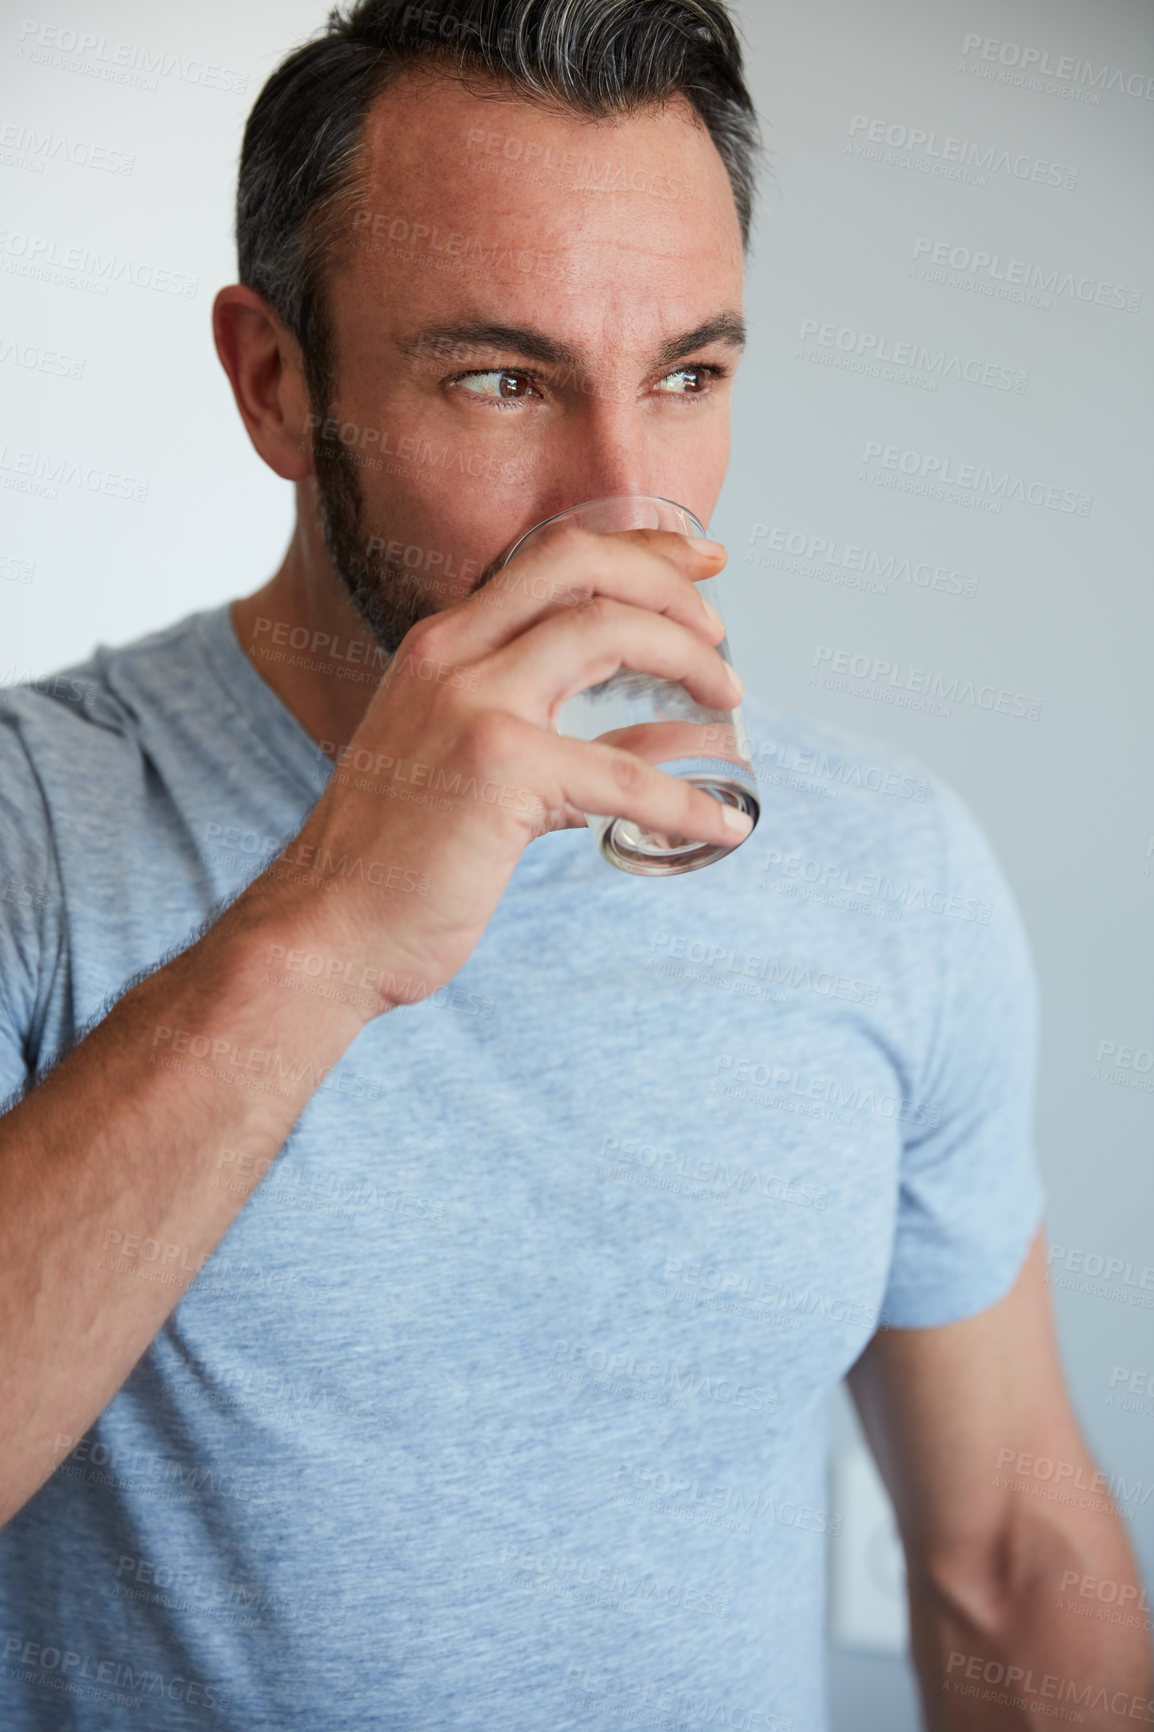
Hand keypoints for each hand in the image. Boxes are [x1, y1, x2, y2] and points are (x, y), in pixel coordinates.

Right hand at [252, 526, 745, 1016]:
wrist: (327, 928)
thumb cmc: (396, 858)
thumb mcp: (467, 763)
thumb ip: (554, 734)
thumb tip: (663, 732)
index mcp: (442, 645)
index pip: (551, 556)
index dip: (640, 546)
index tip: (702, 560)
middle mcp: (452, 654)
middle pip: (583, 566)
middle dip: (669, 582)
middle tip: (718, 633)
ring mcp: (473, 705)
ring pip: (609, 633)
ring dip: (689, 659)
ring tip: (729, 700)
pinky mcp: (500, 772)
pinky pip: (624, 774)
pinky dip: (686, 802)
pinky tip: (722, 828)